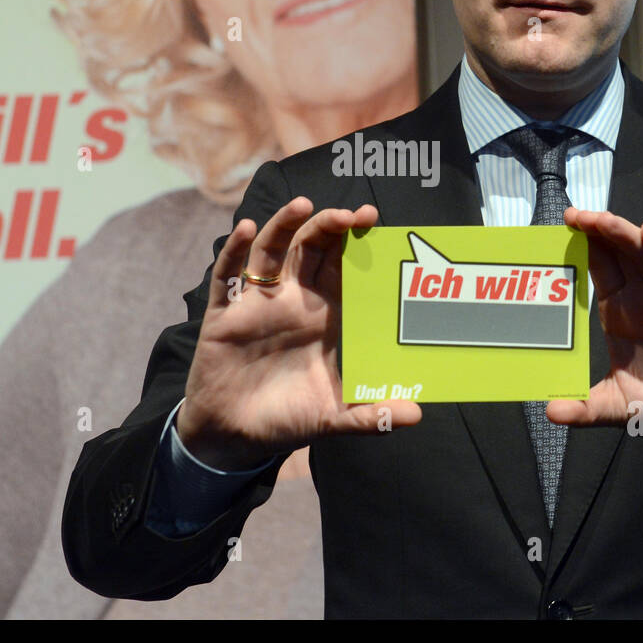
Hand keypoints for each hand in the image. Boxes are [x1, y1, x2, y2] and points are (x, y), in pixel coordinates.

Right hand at [178, 197, 421, 469]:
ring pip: (271, 252)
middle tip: (351, 214)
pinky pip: (228, 277)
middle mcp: (292, 301)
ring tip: (303, 206)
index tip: (373, 220)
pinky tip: (246, 229)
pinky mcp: (224, 314)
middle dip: (328, 226)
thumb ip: (372, 414)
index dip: (355, 242)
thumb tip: (417, 416)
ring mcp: (257, 304)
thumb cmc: (288, 418)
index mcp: (321, 315)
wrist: (236, 437)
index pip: (341, 267)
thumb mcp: (334, 416)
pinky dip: (236, 251)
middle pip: (310, 249)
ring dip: (284, 225)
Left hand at [547, 208, 642, 455]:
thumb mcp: (616, 406)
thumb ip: (585, 408)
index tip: (562, 225)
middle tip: (575, 214)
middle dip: (598, 232)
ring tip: (602, 219)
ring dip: (625, 236)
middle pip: (619, 255)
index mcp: (621, 313)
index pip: (600, 269)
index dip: (584, 245)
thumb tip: (549, 413)